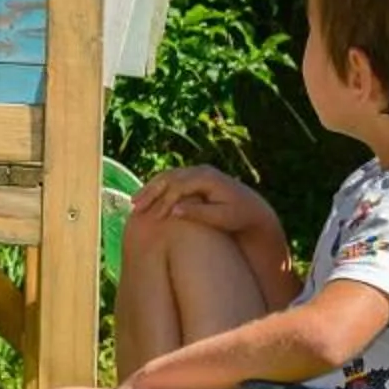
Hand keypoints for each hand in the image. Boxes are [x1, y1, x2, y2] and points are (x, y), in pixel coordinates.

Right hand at [129, 166, 274, 236]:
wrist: (253, 209)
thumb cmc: (239, 217)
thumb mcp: (222, 218)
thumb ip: (199, 213)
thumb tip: (173, 210)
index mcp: (207, 178)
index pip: (178, 187)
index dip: (164, 201)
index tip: (153, 218)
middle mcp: (200, 170)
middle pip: (169, 178)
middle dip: (150, 191)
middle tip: (135, 207)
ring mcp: (197, 172)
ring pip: (167, 177)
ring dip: (150, 189)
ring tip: (135, 203)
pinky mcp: (195, 178)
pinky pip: (172, 180)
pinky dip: (158, 188)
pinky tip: (147, 199)